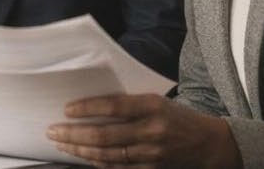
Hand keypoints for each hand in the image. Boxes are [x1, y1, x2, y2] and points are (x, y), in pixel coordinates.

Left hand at [47, 94, 241, 167]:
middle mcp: (153, 131)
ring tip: (61, 144)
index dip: (87, 108)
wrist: (210, 144)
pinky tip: (83, 157)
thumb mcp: (156, 101)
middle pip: (105, 135)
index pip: (113, 106)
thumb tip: (88, 104)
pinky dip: (97, 162)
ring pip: (108, 155)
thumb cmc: (176, 117)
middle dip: (73, 134)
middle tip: (52, 131)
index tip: (66, 109)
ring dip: (80, 150)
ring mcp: (153, 154)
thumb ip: (128, 103)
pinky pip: (118, 167)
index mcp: (153, 106)